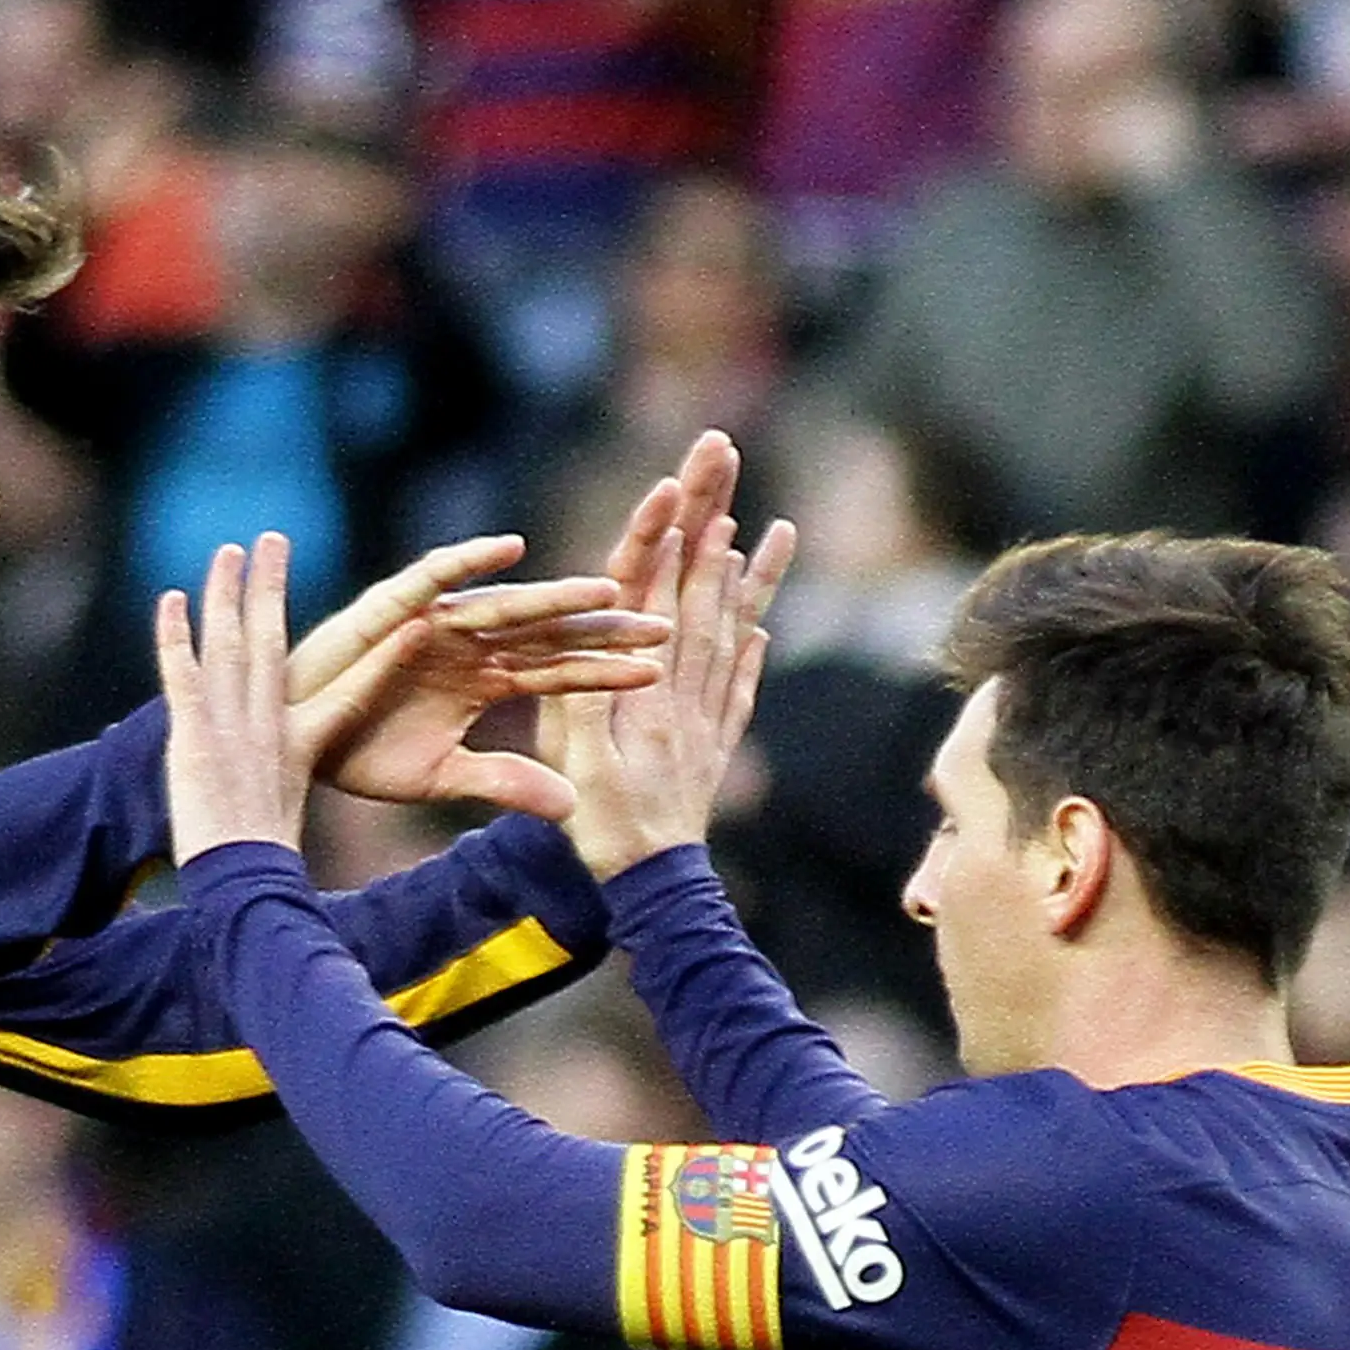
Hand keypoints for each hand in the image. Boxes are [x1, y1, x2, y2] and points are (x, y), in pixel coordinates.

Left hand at [159, 534, 423, 862]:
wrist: (245, 885)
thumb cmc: (268, 869)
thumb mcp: (289, 824)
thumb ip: (291, 793)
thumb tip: (296, 798)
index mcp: (302, 746)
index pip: (348, 687)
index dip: (380, 653)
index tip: (413, 618)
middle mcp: (270, 726)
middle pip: (273, 642)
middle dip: (272, 587)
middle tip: (275, 540)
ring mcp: (232, 728)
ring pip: (231, 645)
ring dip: (227, 593)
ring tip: (230, 550)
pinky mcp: (194, 738)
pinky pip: (183, 675)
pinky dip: (174, 637)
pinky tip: (167, 600)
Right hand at [292, 534, 666, 816]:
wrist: (291, 737)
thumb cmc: (360, 748)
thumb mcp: (441, 777)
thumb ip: (504, 782)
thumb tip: (572, 807)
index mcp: (486, 679)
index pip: (561, 674)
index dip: (609, 672)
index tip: (663, 672)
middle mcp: (471, 642)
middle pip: (549, 633)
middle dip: (603, 628)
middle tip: (664, 621)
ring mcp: (434, 620)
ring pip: (507, 605)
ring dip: (555, 597)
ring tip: (608, 589)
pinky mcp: (390, 606)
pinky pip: (433, 578)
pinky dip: (468, 563)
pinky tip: (510, 549)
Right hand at [543, 492, 791, 879]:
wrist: (654, 890)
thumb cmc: (604, 829)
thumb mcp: (578, 762)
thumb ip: (590, 694)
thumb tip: (609, 624)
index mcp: (645, 689)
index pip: (655, 597)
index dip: (668, 540)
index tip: (683, 486)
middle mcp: (681, 693)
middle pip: (701, 593)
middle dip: (712, 520)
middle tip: (725, 459)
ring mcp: (704, 718)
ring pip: (731, 632)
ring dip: (747, 578)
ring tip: (771, 527)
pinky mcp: (714, 747)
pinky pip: (738, 688)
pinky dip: (751, 652)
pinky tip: (763, 627)